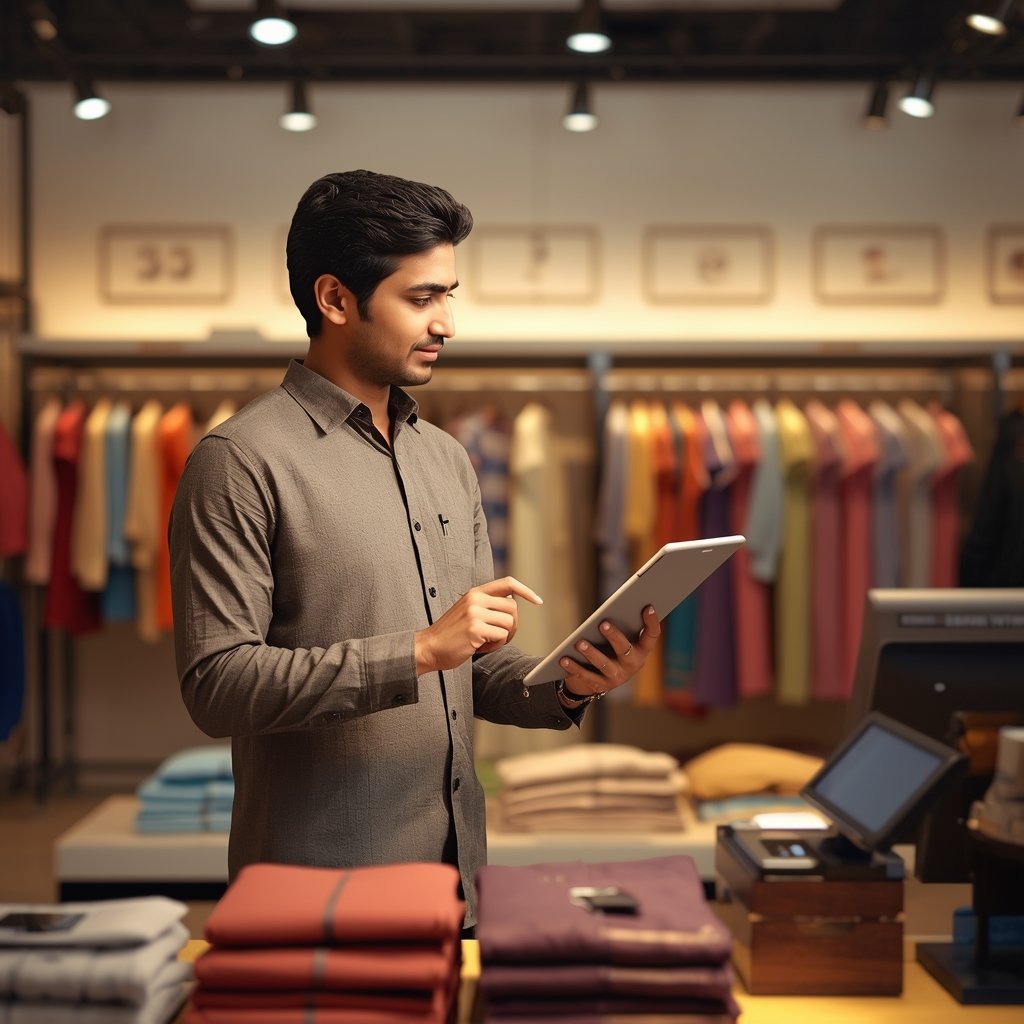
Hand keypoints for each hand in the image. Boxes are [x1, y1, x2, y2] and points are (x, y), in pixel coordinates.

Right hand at [415, 576, 542, 673]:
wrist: (428, 647)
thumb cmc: (451, 634)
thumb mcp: (468, 611)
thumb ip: (487, 605)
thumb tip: (513, 603)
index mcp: (475, 593)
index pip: (508, 583)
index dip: (526, 591)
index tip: (537, 600)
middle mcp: (475, 599)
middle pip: (513, 608)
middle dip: (512, 625)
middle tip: (500, 637)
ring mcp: (475, 613)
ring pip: (509, 623)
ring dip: (503, 637)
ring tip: (486, 641)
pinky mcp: (475, 628)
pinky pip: (501, 636)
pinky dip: (496, 645)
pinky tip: (480, 647)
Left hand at [558, 605, 659, 699]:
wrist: (601, 679)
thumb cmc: (611, 649)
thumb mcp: (619, 640)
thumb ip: (620, 626)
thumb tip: (608, 610)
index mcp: (641, 650)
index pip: (652, 635)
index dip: (652, 622)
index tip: (648, 607)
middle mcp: (632, 664)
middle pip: (624, 648)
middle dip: (614, 636)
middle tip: (602, 624)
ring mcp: (617, 677)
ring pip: (604, 664)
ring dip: (591, 653)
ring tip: (579, 643)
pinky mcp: (601, 686)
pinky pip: (586, 676)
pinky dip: (574, 667)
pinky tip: (563, 659)